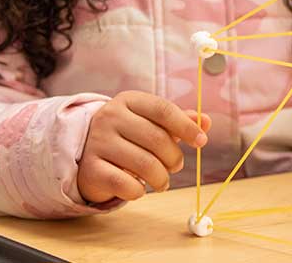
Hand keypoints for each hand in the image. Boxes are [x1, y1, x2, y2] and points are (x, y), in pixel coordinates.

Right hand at [78, 91, 210, 203]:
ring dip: (161, 178)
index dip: (186, 127)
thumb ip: (179, 121)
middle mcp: (110, 117)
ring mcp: (98, 142)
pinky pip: (125, 184)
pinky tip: (140, 188)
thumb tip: (206, 122)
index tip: (202, 142)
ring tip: (162, 181)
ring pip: (145, 164)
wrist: (85, 152)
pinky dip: (139, 190)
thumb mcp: (151, 122)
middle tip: (176, 166)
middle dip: (174, 157)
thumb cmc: (128, 135)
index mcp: (129, 100)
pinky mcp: (90, 169)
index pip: (163, 110)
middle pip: (157, 138)